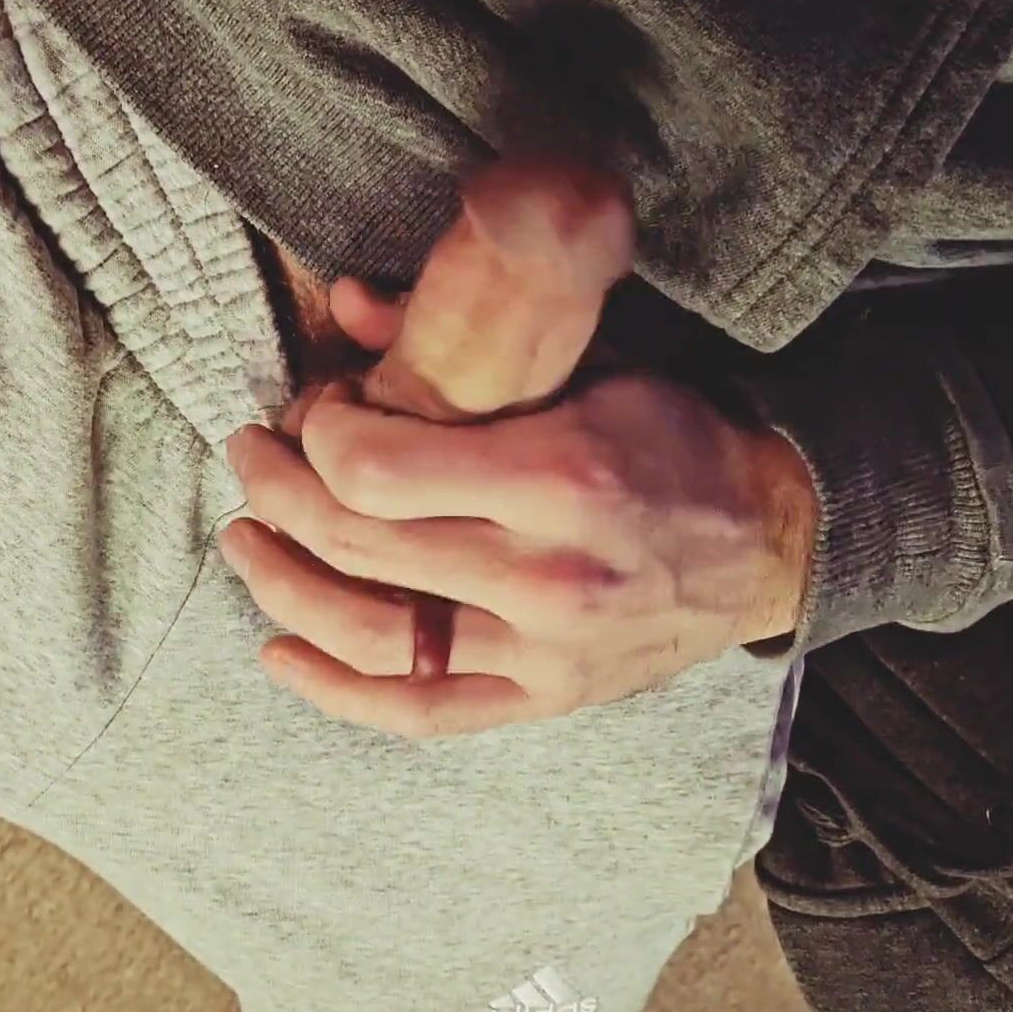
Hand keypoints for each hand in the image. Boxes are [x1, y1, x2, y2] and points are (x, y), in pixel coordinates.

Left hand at [221, 372, 816, 736]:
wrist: (769, 540)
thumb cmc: (675, 437)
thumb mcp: (591, 363)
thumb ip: (472, 336)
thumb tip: (351, 301)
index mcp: (558, 476)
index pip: (378, 472)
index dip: (318, 440)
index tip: (310, 415)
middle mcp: (544, 575)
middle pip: (359, 544)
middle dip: (280, 495)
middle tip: (251, 459)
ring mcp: (540, 652)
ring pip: (371, 634)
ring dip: (284, 586)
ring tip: (243, 542)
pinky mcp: (540, 699)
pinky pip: (417, 711)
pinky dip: (335, 691)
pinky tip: (279, 653)